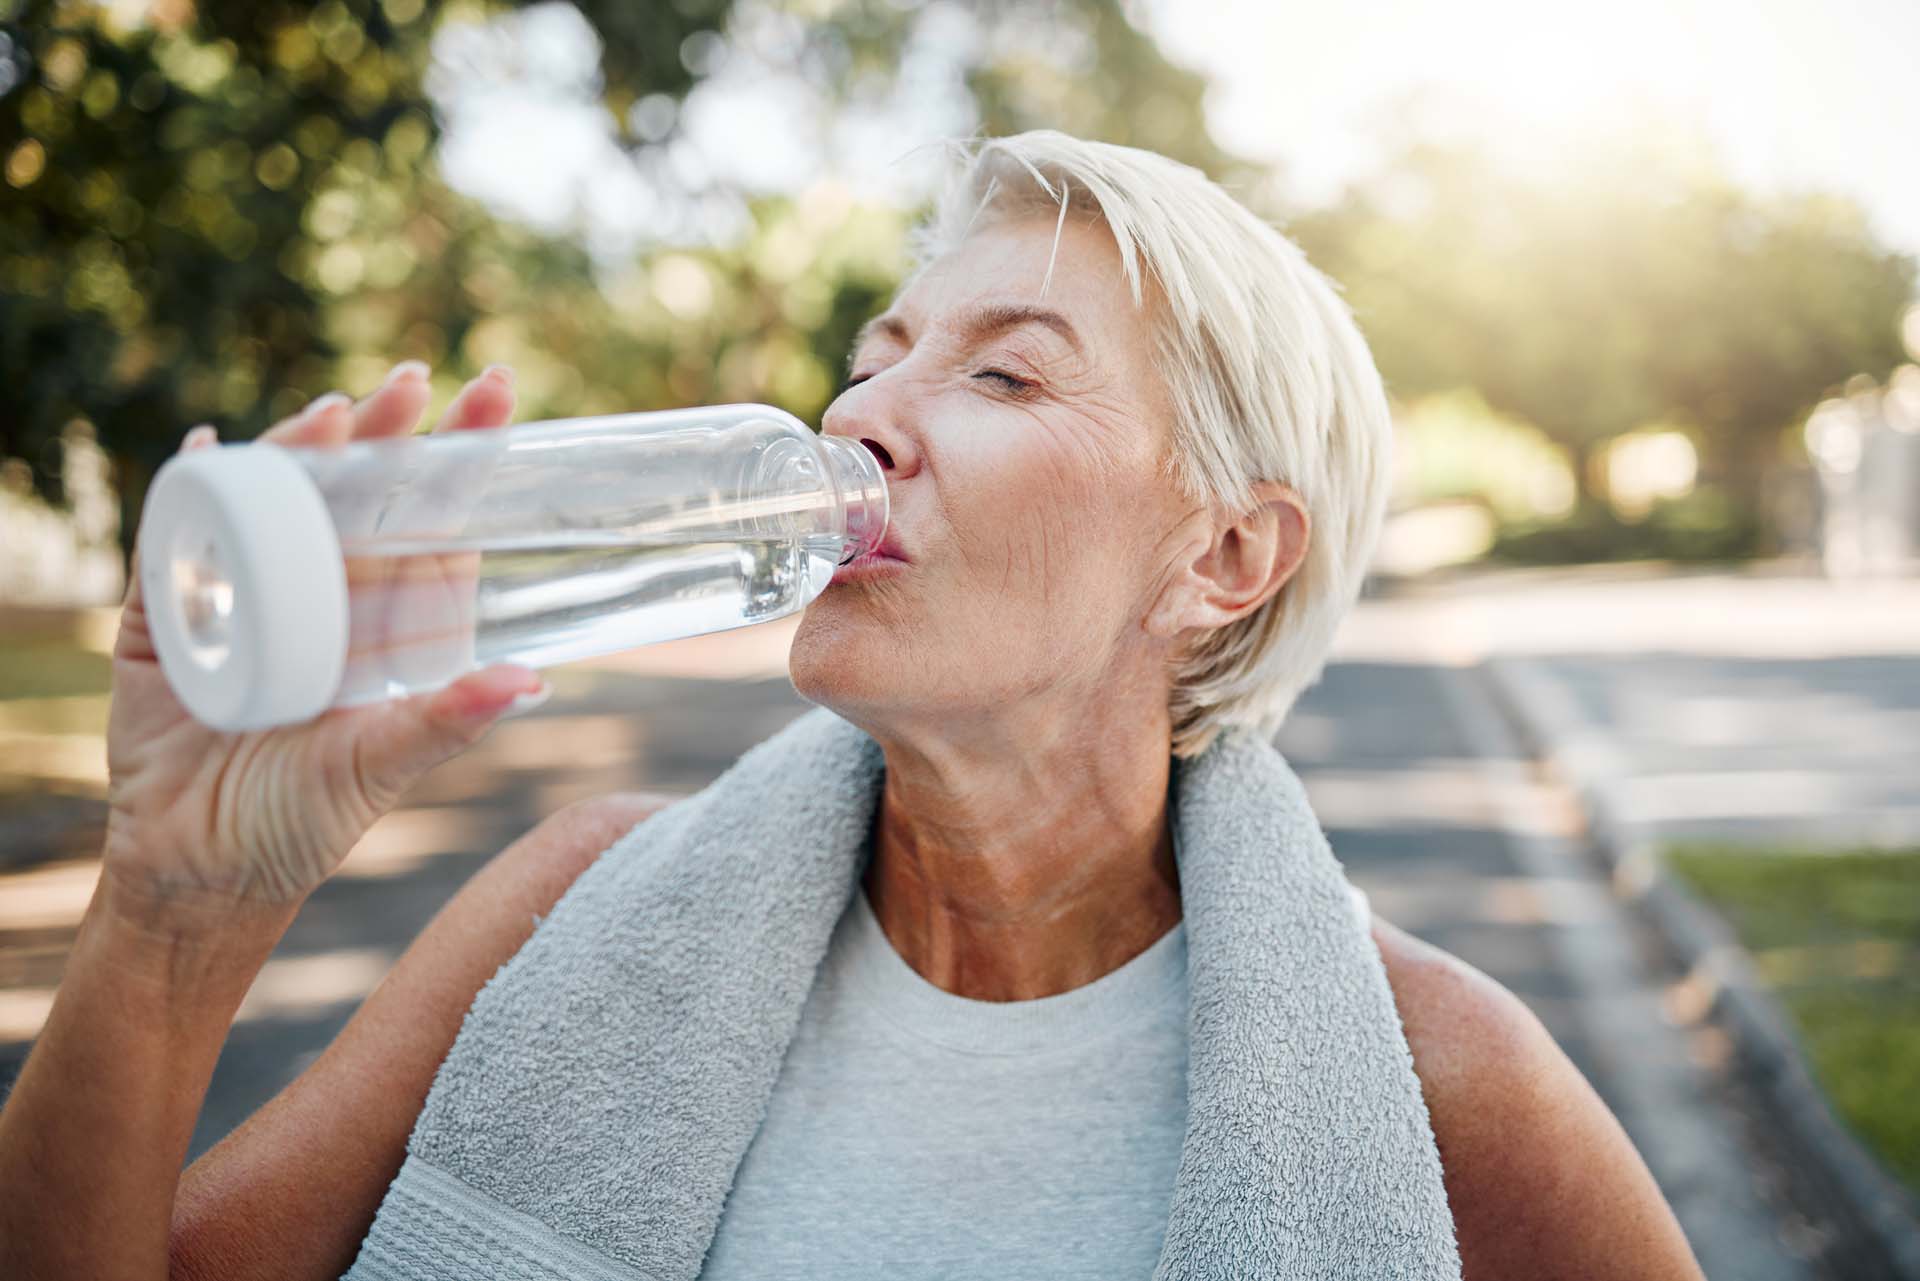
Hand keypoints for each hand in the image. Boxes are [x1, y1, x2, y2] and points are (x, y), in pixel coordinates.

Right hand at [102, 363, 545, 918]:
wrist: (196, 875)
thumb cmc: (301, 822)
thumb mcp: (378, 765)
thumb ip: (446, 719)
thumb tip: (533, 682)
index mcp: (383, 622)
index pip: (431, 522)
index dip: (461, 461)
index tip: (498, 394)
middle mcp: (322, 596)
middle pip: (359, 495)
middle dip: (388, 434)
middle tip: (418, 381)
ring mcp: (245, 595)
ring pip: (275, 500)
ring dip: (298, 452)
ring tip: (331, 414)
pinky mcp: (169, 615)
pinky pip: (177, 540)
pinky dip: (186, 492)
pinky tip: (200, 450)